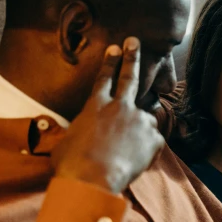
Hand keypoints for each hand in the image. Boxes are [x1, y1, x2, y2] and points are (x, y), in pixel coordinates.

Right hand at [51, 38, 163, 193]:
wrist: (92, 178)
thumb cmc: (72, 163)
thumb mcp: (67, 141)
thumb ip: (78, 132)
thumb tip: (76, 135)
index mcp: (96, 106)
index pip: (104, 78)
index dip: (110, 62)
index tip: (115, 48)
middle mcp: (119, 107)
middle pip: (129, 78)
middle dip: (132, 58)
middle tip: (135, 42)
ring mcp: (139, 120)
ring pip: (144, 118)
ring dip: (139, 129)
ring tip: (129, 148)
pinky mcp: (154, 137)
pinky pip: (153, 141)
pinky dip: (147, 149)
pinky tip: (136, 160)